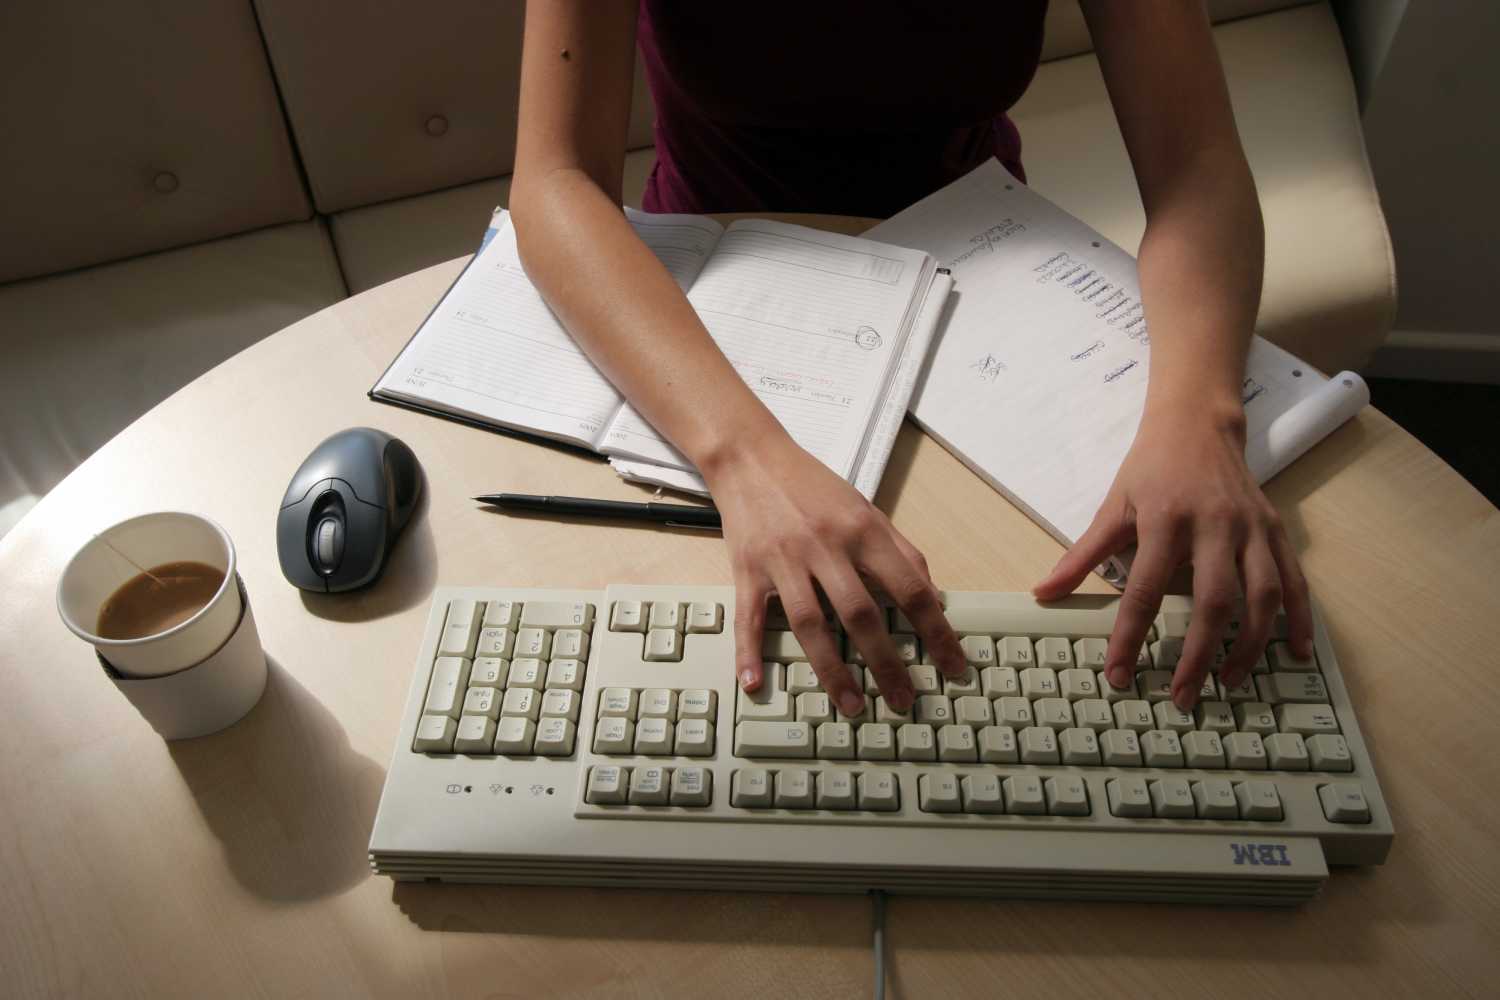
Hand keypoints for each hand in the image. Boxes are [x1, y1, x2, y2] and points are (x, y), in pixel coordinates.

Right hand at [702, 433, 965, 715]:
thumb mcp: (865, 510)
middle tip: (905, 700)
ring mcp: (784, 559)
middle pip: (861, 614)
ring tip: (853, 705)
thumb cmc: (813, 487)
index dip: (937, 632)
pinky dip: (749, 651)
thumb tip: (933, 596)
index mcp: (862, 531)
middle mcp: (825, 546)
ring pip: (810, 623)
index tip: (953, 667)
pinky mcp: (747, 569)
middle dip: (887, 663)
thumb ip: (900, 551)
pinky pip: (749, 617)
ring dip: (832, 670)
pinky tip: (754, 683)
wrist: (752, 457)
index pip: (910, 589)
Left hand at [1032, 405, 1312, 711]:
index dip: (1130, 637)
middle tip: (1183, 697)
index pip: (1143, 590)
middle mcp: (1214, 525)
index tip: (1119, 674)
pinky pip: (1295, 580)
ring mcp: (1251, 528)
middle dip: (1198, 655)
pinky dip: (1300, 619)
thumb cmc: (1151, 468)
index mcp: (1164, 520)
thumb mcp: (1112, 506)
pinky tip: (1296, 653)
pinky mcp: (1277, 529)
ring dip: (1249, 645)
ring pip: (1260, 596)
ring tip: (1231, 683)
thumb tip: (1043, 592)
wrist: (1197, 423)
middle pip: (1212, 600)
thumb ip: (1081, 556)